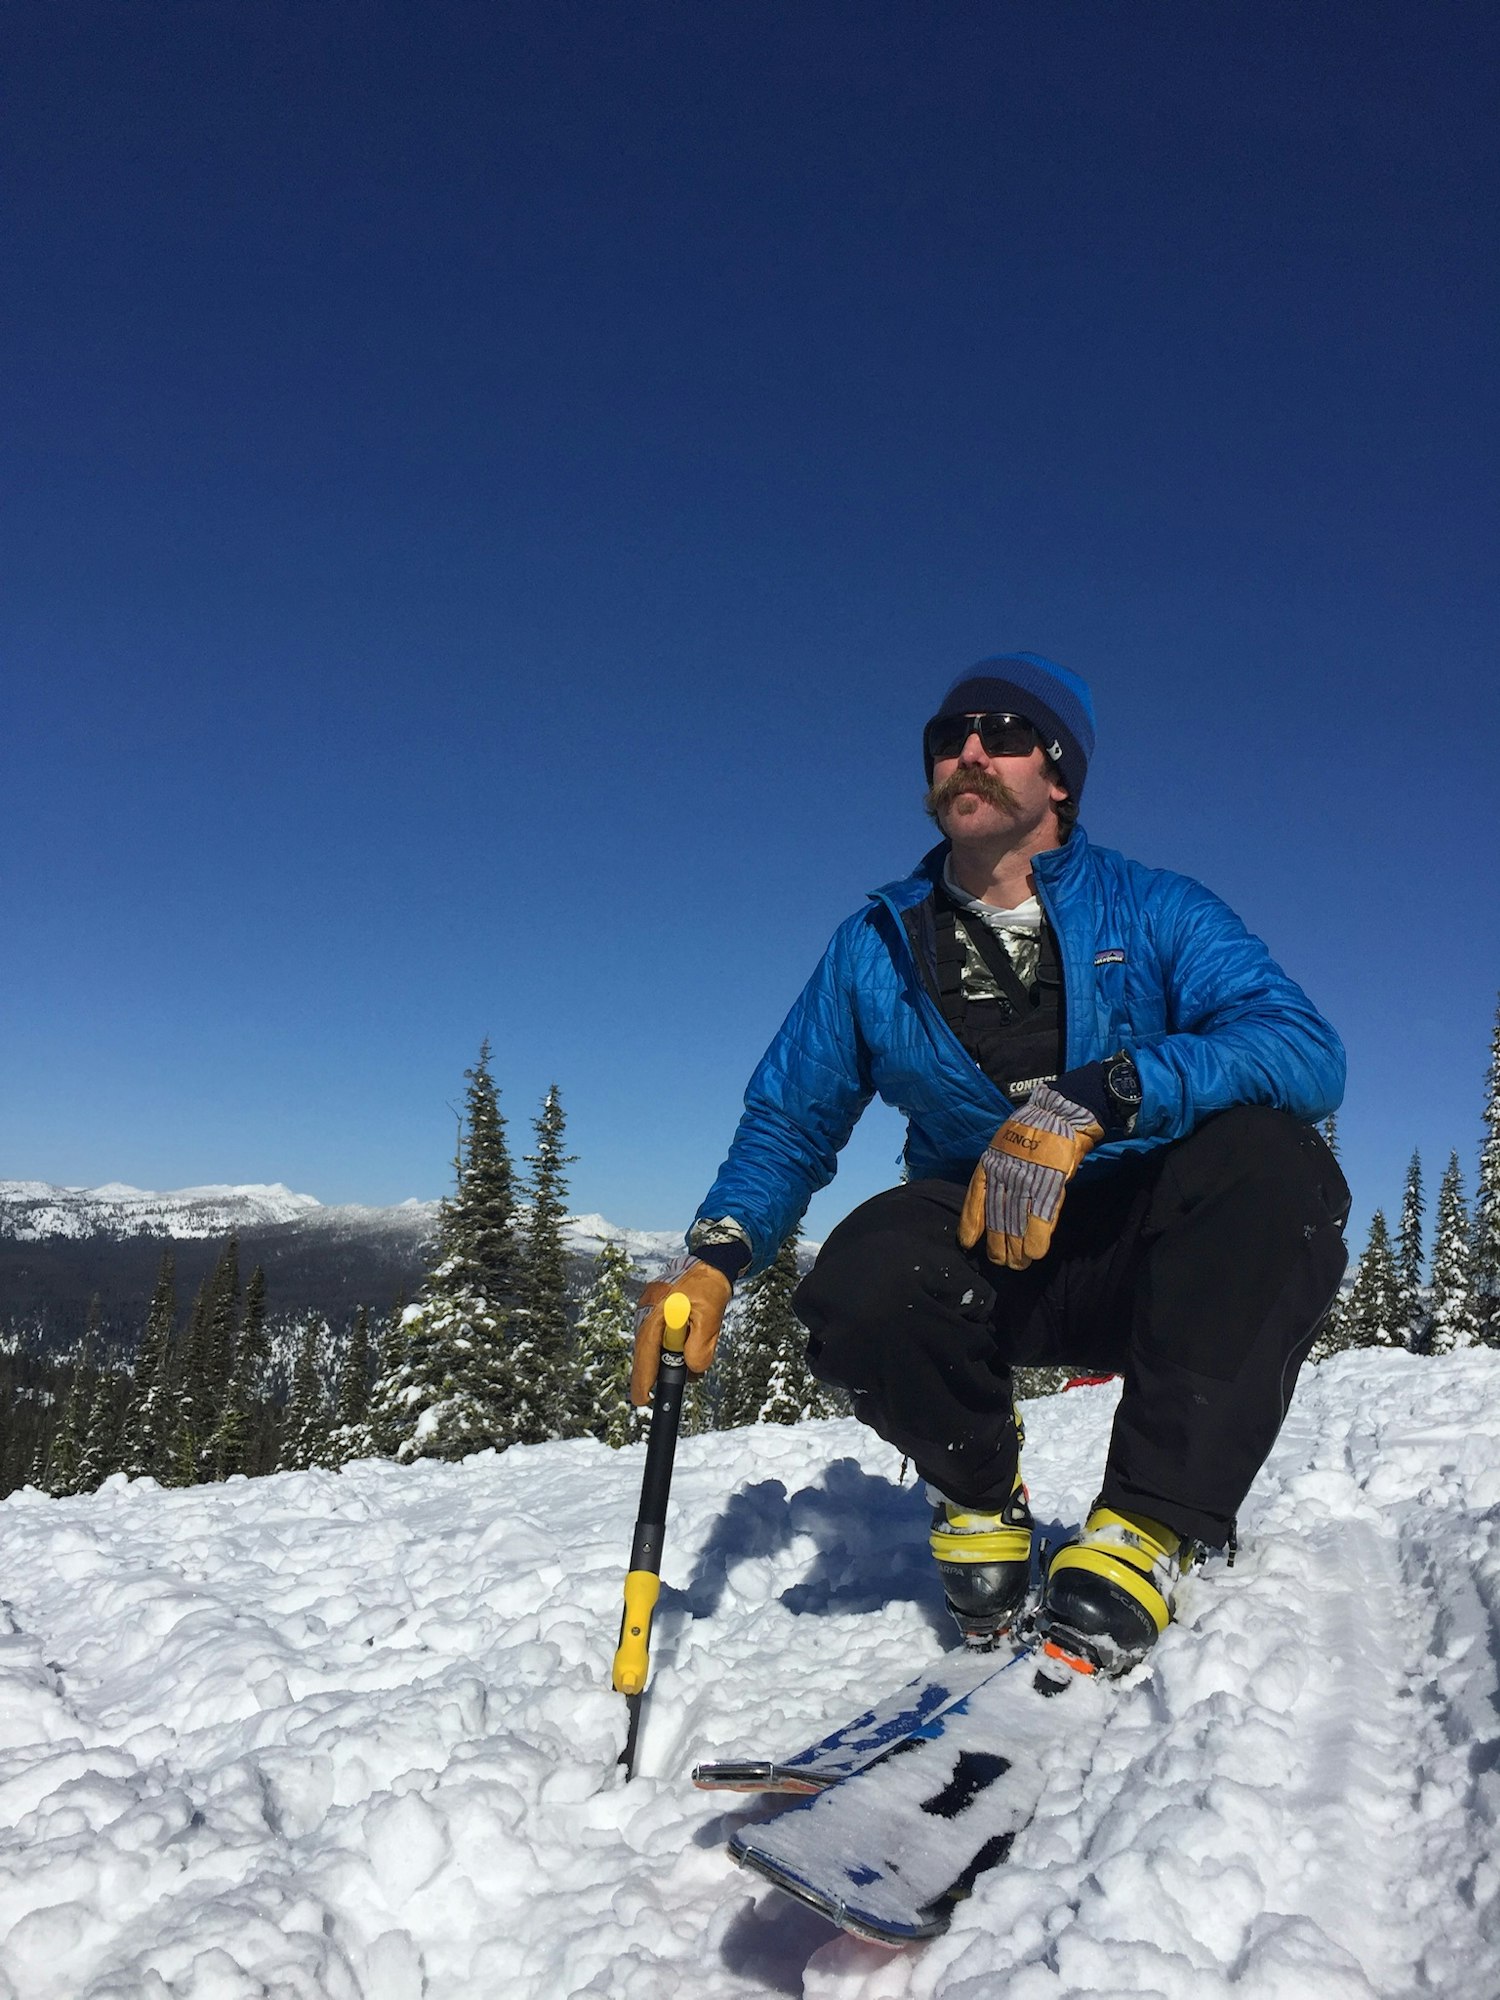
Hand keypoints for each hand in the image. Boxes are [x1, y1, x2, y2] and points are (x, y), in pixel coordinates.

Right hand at [629, 1260, 731, 1405]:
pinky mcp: (654, 1310)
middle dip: (664, 1368)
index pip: (645, 1355)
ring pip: (655, 1345)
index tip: (643, 1400)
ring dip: (672, 1355)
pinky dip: (672, 1343)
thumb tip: (692, 1370)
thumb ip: (701, 1346)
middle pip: (647, 1353)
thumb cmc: (709, 1288)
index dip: (643, 1380)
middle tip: (686, 1375)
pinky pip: (659, 1335)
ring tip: (695, 1349)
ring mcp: (648, 1311)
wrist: (710, 1263)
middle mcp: (646, 1314)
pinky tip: (688, 1338)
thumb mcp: (710, 1319)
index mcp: (656, 1315)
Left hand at [957, 1083, 1104, 1269]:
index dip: (971, 1223)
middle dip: (997, 1243)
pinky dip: (1037, 1237)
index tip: (968, 1243)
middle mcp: (1005, 1171)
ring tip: (1017, 1264)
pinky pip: (1041, 1216)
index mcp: (991, 1161)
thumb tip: (993, 1198)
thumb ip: (998, 1170)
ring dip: (1017, 1247)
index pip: (975, 1197)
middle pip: (997, 1215)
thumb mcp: (1005, 1145)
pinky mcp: (1051, 1183)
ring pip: (1017, 1221)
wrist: (1063, 1112)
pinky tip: (1035, 1253)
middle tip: (1000, 1262)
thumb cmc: (1035, 1129)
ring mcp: (1028, 1178)